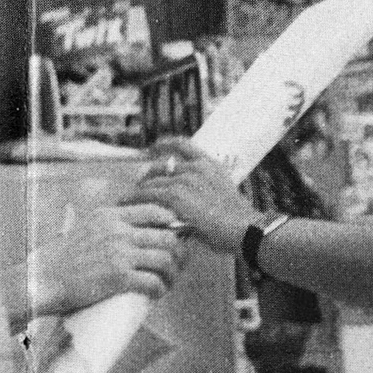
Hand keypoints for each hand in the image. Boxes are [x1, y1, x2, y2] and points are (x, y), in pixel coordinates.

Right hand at [0, 202, 185, 321]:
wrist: (41, 280)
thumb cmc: (58, 259)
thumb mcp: (82, 227)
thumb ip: (105, 225)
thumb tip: (125, 230)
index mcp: (109, 215)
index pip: (154, 210)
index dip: (172, 223)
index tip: (176, 235)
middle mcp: (117, 230)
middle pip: (167, 236)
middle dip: (178, 252)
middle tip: (176, 265)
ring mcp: (119, 253)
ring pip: (165, 259)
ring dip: (172, 273)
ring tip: (167, 282)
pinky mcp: (119, 277)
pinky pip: (153, 282)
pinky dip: (160, 289)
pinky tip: (157, 293)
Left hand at [133, 138, 259, 255]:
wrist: (244, 229)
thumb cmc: (238, 221)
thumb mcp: (224, 194)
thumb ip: (206, 189)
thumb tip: (194, 197)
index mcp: (209, 164)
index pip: (182, 144)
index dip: (164, 143)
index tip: (152, 147)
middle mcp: (195, 168)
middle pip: (160, 166)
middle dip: (147, 176)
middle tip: (137, 186)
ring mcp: (184, 180)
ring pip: (151, 181)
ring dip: (139, 191)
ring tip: (128, 199)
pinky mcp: (174, 195)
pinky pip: (147, 194)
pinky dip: (135, 198)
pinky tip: (127, 204)